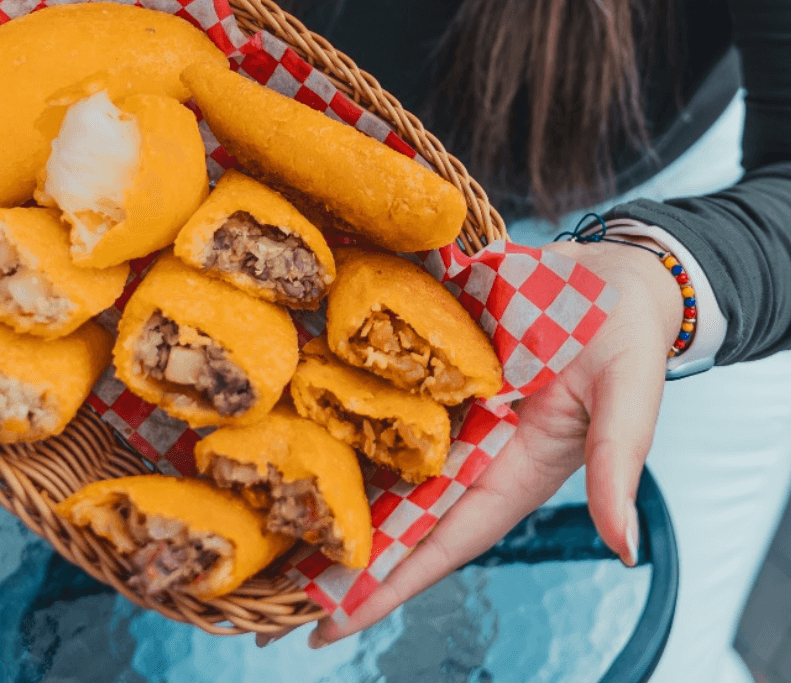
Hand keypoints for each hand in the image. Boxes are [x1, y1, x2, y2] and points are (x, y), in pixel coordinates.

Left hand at [307, 237, 683, 648]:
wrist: (610, 271)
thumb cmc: (626, 334)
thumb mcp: (629, 395)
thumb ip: (617, 466)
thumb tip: (624, 547)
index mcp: (512, 473)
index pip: (441, 542)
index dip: (387, 585)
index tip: (328, 626)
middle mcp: (471, 452)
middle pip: (395, 517)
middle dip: (339, 560)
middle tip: (269, 601)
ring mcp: (447, 411)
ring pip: (379, 465)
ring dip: (329, 497)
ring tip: (268, 532)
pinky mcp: (432, 367)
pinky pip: (381, 397)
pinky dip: (343, 419)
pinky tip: (299, 433)